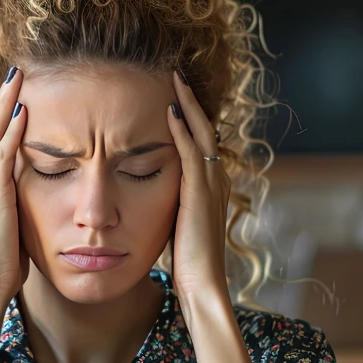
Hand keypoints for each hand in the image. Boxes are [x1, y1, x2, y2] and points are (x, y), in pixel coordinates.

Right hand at [0, 66, 30, 311]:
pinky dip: (13, 131)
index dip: (6, 113)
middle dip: (5, 97)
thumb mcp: (12, 226)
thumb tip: (29, 199)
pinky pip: (4, 156)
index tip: (18, 90)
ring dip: (7, 104)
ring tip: (18, 77)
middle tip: (17, 69)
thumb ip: (18, 206)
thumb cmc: (4, 263)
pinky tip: (23, 112)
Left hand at [165, 70, 256, 362]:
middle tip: (176, 75)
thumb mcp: (175, 227)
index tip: (172, 96)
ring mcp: (210, 187)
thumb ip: (169, 207)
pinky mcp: (199, 196)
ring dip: (188, 107)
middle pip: (204, 131)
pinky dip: (182, 131)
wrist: (201, 287)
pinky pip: (193, 155)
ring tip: (175, 81)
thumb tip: (148, 198)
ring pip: (202, 136)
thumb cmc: (185, 266)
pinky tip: (170, 113)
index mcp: (208, 189)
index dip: (188, 118)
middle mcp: (214, 182)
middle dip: (190, 102)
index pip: (199, 144)